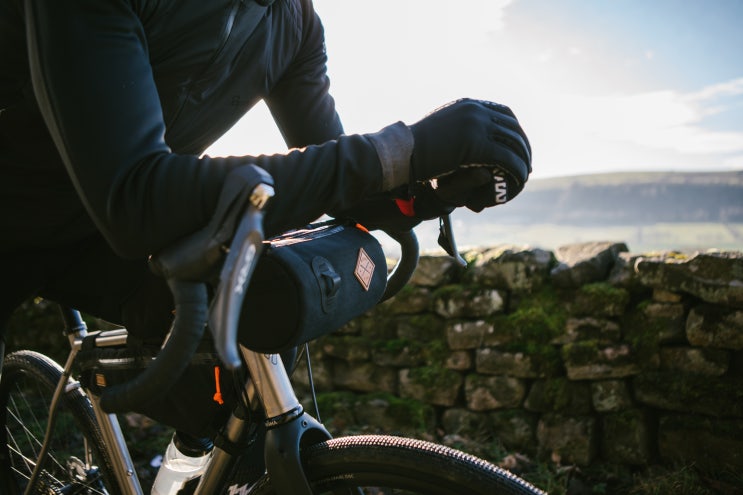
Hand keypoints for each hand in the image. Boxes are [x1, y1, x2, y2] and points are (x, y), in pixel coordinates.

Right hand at [409, 98, 531, 202]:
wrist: (402, 154)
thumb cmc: (415, 148)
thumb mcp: (441, 133)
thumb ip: (459, 132)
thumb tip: (473, 133)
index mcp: (468, 106)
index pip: (503, 112)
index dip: (515, 130)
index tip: (518, 145)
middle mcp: (475, 111)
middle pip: (512, 126)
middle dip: (523, 145)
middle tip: (526, 162)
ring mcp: (476, 126)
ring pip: (513, 142)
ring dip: (523, 159)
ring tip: (524, 175)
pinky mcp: (476, 145)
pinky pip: (506, 157)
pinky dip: (516, 169)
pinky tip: (518, 179)